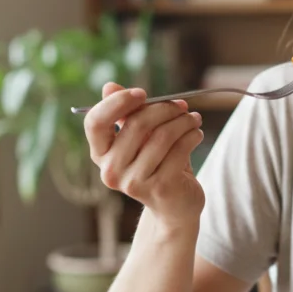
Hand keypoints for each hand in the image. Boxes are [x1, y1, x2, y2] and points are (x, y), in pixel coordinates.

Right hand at [83, 82, 205, 224]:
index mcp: (100, 154)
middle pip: (136, 124)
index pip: (95, 122)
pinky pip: (179, 150)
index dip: (117, 103)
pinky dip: (192, 136)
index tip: (142, 93)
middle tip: (182, 106)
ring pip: (162, 136)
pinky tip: (197, 134)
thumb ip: (125, 113)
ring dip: (183, 121)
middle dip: (164, 109)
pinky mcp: (160, 188)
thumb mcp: (139, 138)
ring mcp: (134, 183)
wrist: (174, 205)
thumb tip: (109, 86)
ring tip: (193, 119)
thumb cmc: (156, 164)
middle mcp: (111, 171)